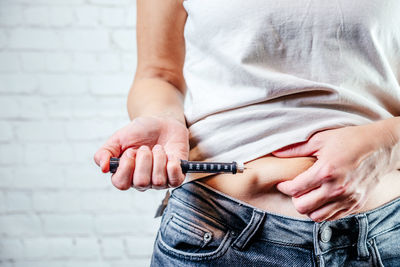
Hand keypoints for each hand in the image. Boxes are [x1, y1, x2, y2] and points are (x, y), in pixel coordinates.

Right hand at [94, 116, 188, 190]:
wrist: (162, 122)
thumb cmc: (140, 132)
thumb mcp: (118, 138)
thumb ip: (105, 152)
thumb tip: (103, 167)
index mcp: (126, 174)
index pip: (121, 184)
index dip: (126, 167)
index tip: (130, 151)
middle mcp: (143, 181)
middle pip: (141, 182)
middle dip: (144, 159)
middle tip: (145, 147)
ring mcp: (161, 180)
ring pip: (158, 181)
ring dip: (158, 159)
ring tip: (158, 148)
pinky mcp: (176, 176)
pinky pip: (175, 180)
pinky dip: (172, 166)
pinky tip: (170, 156)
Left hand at [272, 121, 397, 221]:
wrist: (381, 146)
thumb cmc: (350, 139)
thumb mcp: (321, 139)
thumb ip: (296, 148)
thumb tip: (276, 152)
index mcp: (325, 172)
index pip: (295, 189)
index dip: (284, 187)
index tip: (283, 183)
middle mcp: (336, 189)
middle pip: (303, 207)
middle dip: (294, 199)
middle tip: (295, 190)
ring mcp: (347, 199)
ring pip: (317, 216)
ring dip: (308, 208)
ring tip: (308, 195)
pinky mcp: (356, 204)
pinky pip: (333, 217)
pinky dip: (323, 211)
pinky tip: (322, 199)